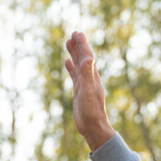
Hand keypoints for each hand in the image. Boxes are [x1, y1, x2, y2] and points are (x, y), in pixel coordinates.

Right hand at [65, 31, 114, 150]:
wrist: (93, 127)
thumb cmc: (91, 111)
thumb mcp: (88, 91)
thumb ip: (87, 74)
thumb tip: (89, 57)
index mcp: (92, 76)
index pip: (87, 55)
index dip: (82, 44)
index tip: (76, 33)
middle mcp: (89, 78)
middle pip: (83, 57)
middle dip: (78, 45)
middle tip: (73, 34)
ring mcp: (84, 84)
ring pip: (78, 64)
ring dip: (74, 53)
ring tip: (68, 43)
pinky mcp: (79, 91)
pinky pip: (75, 75)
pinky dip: (71, 67)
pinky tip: (68, 63)